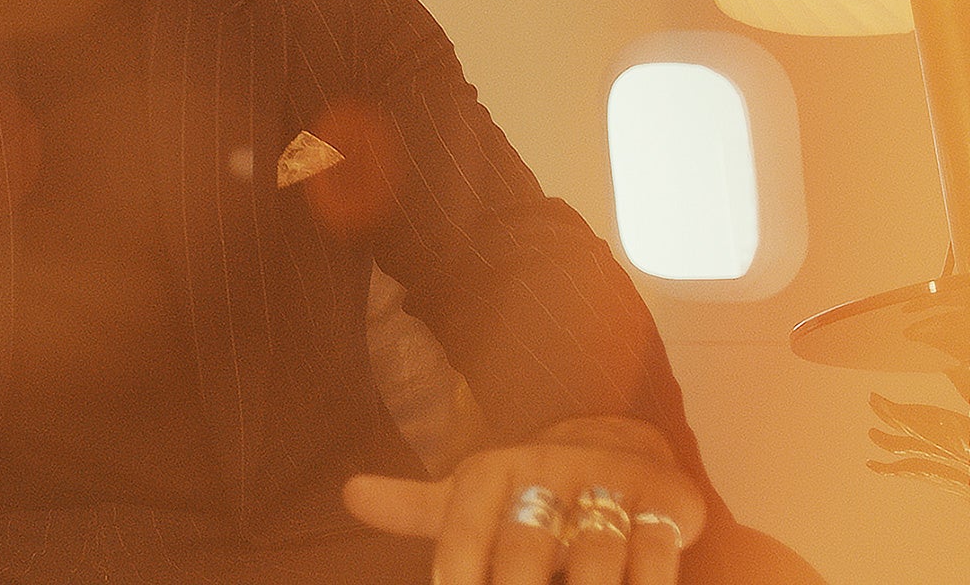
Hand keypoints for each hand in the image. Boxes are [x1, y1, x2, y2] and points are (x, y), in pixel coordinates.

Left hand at [342, 414, 705, 584]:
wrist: (617, 446)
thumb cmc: (529, 490)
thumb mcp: (471, 494)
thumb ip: (415, 505)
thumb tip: (350, 494)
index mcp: (494, 469)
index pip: (465, 526)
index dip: (458, 566)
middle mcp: (550, 468)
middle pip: (527, 541)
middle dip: (516, 582)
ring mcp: (611, 484)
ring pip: (596, 552)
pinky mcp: (666, 504)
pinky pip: (656, 553)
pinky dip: (645, 581)